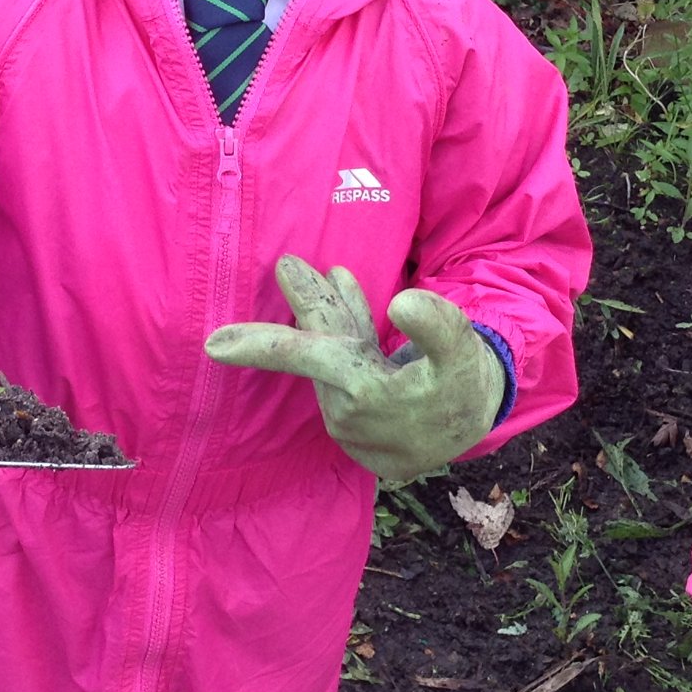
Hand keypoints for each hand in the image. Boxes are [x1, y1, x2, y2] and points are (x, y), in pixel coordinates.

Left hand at [204, 254, 503, 480]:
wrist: (478, 425)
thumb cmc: (466, 382)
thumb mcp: (462, 351)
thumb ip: (437, 326)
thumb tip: (401, 302)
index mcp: (366, 393)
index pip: (307, 358)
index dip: (262, 346)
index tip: (213, 345)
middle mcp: (347, 411)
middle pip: (317, 346)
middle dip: (307, 304)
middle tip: (288, 266)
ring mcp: (348, 420)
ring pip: (330, 355)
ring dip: (332, 316)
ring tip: (332, 274)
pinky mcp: (354, 421)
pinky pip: (339, 370)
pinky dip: (343, 337)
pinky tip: (346, 299)